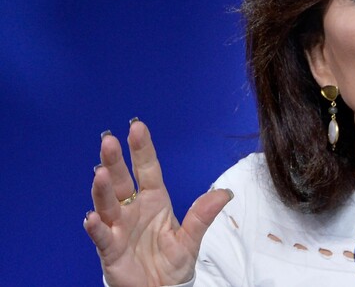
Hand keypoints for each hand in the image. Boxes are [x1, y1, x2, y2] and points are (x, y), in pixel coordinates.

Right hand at [84, 120, 232, 286]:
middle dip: (115, 161)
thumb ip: (203, 215)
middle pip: (122, 181)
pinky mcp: (110, 249)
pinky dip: (96, 227)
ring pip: (107, 204)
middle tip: (108, 141)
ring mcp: (119, 228)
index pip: (147, 169)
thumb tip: (225, 193)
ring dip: (102, 190)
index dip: (142, 150)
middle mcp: (133, 209)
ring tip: (100, 173)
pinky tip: (92, 217)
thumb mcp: (191, 238)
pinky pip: (101, 236)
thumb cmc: (173, 263)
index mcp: (154, 200)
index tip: (137, 128)